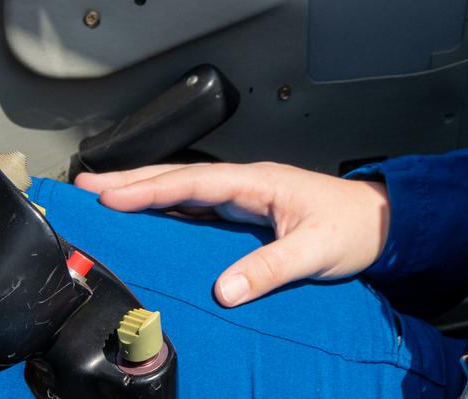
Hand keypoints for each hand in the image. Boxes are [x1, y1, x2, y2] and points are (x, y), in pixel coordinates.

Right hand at [74, 161, 390, 307]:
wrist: (381, 224)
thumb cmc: (354, 229)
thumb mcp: (315, 251)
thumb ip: (272, 268)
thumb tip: (225, 289)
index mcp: (259, 182)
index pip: (194, 183)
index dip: (150, 188)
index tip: (109, 194)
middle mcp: (248, 184)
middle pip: (180, 178)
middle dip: (132, 180)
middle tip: (85, 185)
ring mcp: (247, 196)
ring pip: (186, 190)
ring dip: (145, 191)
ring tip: (102, 196)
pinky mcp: (249, 213)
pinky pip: (198, 207)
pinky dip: (167, 208)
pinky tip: (146, 218)